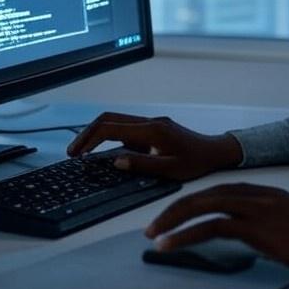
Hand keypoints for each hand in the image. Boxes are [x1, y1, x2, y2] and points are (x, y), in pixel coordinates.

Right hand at [66, 113, 242, 180]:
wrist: (215, 151)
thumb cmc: (196, 162)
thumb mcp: (170, 169)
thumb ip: (142, 165)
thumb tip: (116, 162)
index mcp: (152, 130)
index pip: (111, 128)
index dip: (90, 140)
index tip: (77, 155)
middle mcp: (150, 122)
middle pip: (109, 119)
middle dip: (87, 134)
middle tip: (73, 153)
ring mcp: (150, 124)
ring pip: (116, 122)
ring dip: (97, 135)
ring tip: (84, 154)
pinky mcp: (152, 129)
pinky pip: (126, 129)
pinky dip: (111, 139)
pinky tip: (106, 155)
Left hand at [145, 183, 288, 280]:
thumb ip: (264, 221)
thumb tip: (241, 232)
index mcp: (265, 191)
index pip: (219, 191)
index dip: (193, 202)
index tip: (174, 216)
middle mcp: (258, 194)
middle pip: (206, 194)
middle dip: (175, 209)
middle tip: (154, 226)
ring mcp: (257, 209)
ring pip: (204, 206)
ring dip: (174, 221)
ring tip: (154, 235)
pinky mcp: (256, 229)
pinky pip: (213, 227)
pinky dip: (187, 236)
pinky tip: (171, 245)